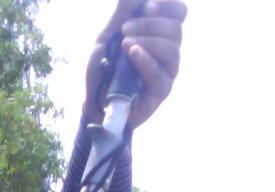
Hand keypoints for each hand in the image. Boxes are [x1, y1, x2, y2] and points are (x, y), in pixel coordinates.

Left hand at [84, 0, 186, 128]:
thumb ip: (124, 10)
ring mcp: (167, 72)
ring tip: (124, 44)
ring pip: (171, 49)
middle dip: (149, 24)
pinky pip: (159, 73)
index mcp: (162, 33)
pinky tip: (132, 52)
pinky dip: (145, 59)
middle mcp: (169, 51)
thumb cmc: (106, 66)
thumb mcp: (110, 33)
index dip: (167, 4)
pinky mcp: (160, 91)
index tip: (147, 6)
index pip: (179, 12)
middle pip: (175, 29)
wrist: (95, 99)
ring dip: (147, 40)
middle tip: (124, 29)